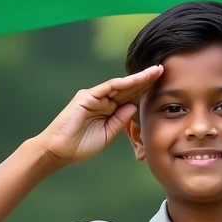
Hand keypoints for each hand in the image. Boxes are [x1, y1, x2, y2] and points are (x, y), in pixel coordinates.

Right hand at [37, 65, 162, 166]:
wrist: (59, 151)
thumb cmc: (80, 146)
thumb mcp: (108, 134)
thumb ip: (121, 120)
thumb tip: (135, 106)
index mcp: (108, 110)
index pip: (130, 98)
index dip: (145, 91)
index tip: (162, 86)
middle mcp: (102, 100)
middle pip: (128, 88)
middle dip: (145, 80)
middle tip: (162, 69)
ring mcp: (95, 97)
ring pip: (120, 85)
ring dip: (138, 78)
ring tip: (155, 71)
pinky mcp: (87, 96)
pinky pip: (107, 87)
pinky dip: (122, 83)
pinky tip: (137, 79)